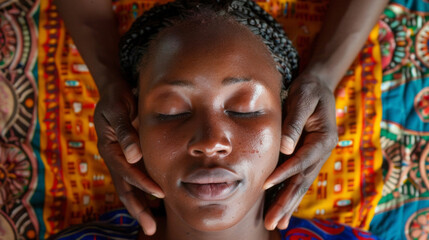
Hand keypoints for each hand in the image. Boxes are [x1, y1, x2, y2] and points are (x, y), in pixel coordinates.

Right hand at [94, 82, 163, 234]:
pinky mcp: (128, 157)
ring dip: (141, 205)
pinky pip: (135, 179)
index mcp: (110, 149)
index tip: (159, 193)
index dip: (143, 183)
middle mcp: (115, 158)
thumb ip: (125, 132)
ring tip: (153, 223)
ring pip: (129, 188)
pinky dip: (144, 191)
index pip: (127, 172)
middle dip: (137, 209)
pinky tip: (157, 201)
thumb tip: (134, 155)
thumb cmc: (116, 99)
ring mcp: (121, 159)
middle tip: (150, 228)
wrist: (113, 92)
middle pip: (125, 189)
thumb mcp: (118, 110)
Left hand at [263, 73, 337, 229]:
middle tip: (272, 222)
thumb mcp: (303, 99)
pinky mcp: (307, 157)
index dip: (284, 173)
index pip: (301, 160)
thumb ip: (294, 123)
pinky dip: (290, 196)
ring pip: (301, 185)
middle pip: (302, 181)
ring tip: (277, 224)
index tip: (265, 184)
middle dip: (286, 202)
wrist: (319, 85)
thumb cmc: (310, 90)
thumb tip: (285, 148)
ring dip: (288, 205)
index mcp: (323, 139)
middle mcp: (322, 152)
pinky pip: (298, 179)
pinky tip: (283, 210)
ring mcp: (315, 157)